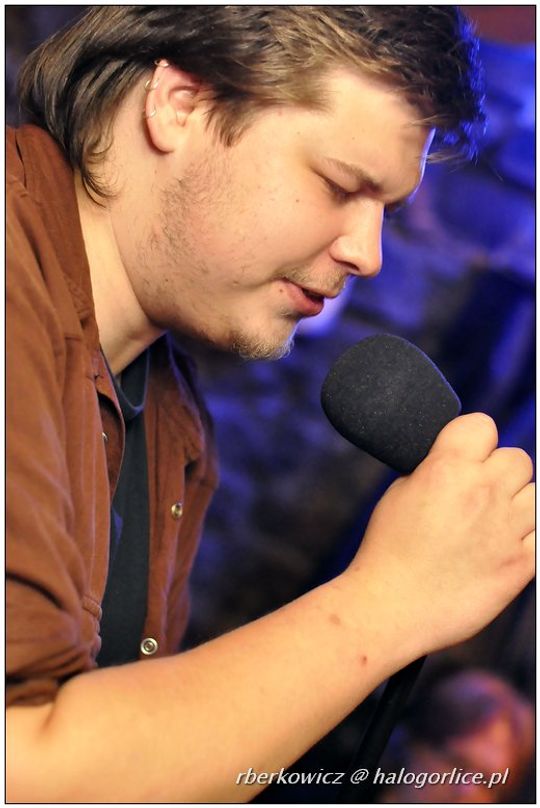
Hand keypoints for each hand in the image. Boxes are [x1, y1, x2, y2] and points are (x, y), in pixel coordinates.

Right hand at [347, 413, 534, 656]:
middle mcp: (482, 492)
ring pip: (535, 493)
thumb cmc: (388, 552)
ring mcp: (506, 528)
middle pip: (517, 458)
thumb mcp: (400, 492)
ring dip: (516, 501)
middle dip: (498, 471)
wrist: (391, 607)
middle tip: (476, 493)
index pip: (482, 425)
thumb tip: (457, 460)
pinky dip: (526, 536)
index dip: (472, 439)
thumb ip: (434, 469)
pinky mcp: (521, 563)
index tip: (465, 455)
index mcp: (446, 469)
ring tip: (490, 521)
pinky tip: (501, 545)